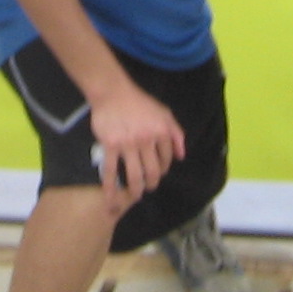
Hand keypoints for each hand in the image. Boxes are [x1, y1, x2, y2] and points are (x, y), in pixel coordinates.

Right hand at [88, 82, 184, 208]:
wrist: (113, 93)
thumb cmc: (139, 102)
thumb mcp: (164, 113)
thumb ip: (176, 133)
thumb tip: (181, 157)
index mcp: (161, 132)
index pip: (167, 159)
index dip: (164, 168)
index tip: (158, 172)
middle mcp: (147, 140)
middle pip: (152, 172)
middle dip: (152, 184)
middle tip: (148, 187)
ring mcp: (128, 145)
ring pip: (134, 175)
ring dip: (136, 190)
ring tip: (136, 195)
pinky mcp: (110, 146)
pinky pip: (111, 170)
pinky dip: (111, 187)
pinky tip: (111, 198)